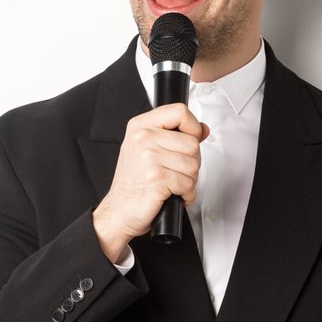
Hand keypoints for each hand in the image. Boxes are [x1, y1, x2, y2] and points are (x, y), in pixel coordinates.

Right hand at [91, 103, 209, 261]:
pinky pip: (188, 183)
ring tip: (172, 184)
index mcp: (140, 126)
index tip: (192, 138)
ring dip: (189, 180)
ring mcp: (149, 158)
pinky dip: (186, 194)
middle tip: (175, 172)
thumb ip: (175, 135)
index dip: (193, 126)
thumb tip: (202, 129)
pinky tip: (173, 194)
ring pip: (193, 165)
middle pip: (192, 143)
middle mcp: (143, 138)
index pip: (179, 111)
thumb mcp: (148, 150)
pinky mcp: (157, 178)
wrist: (118, 211)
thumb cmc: (133, 183)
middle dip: (191, 163)